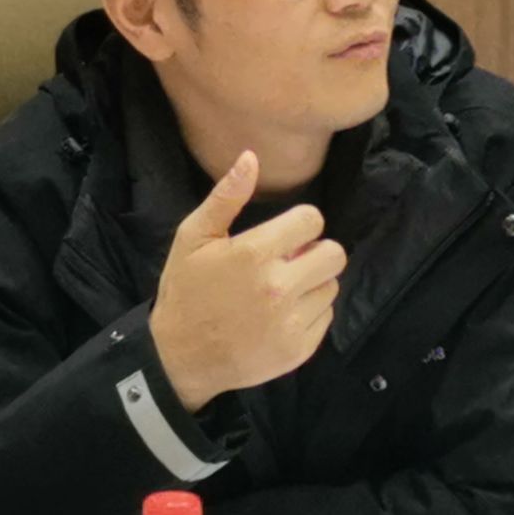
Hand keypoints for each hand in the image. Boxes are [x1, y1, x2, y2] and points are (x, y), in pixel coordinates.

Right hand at [149, 150, 346, 411]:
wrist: (179, 357)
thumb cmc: (185, 291)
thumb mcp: (193, 238)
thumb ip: (226, 197)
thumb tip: (252, 157)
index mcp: (254, 254)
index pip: (312, 220)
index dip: (299, 223)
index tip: (283, 234)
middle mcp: (279, 287)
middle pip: (334, 254)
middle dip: (315, 252)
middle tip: (290, 261)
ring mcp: (291, 322)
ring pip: (331, 286)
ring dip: (312, 283)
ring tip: (282, 290)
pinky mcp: (299, 349)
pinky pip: (325, 317)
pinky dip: (309, 313)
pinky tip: (281, 315)